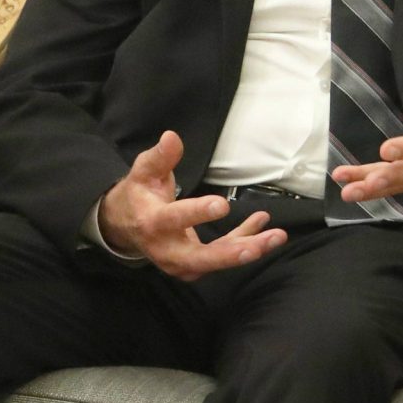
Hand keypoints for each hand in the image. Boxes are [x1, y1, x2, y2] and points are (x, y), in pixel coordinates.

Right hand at [98, 130, 286, 280]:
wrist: (125, 227)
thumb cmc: (140, 195)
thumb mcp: (143, 172)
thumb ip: (160, 157)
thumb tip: (172, 137)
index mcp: (152, 222)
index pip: (174, 219)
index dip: (197, 214)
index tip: (222, 205)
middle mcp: (167, 248)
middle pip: (199, 257)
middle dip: (230, 254)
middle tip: (256, 248)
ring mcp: (181, 261)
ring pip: (217, 260)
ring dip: (249, 249)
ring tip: (277, 236)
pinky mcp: (195, 265)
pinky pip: (223, 254)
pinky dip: (245, 240)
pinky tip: (264, 225)